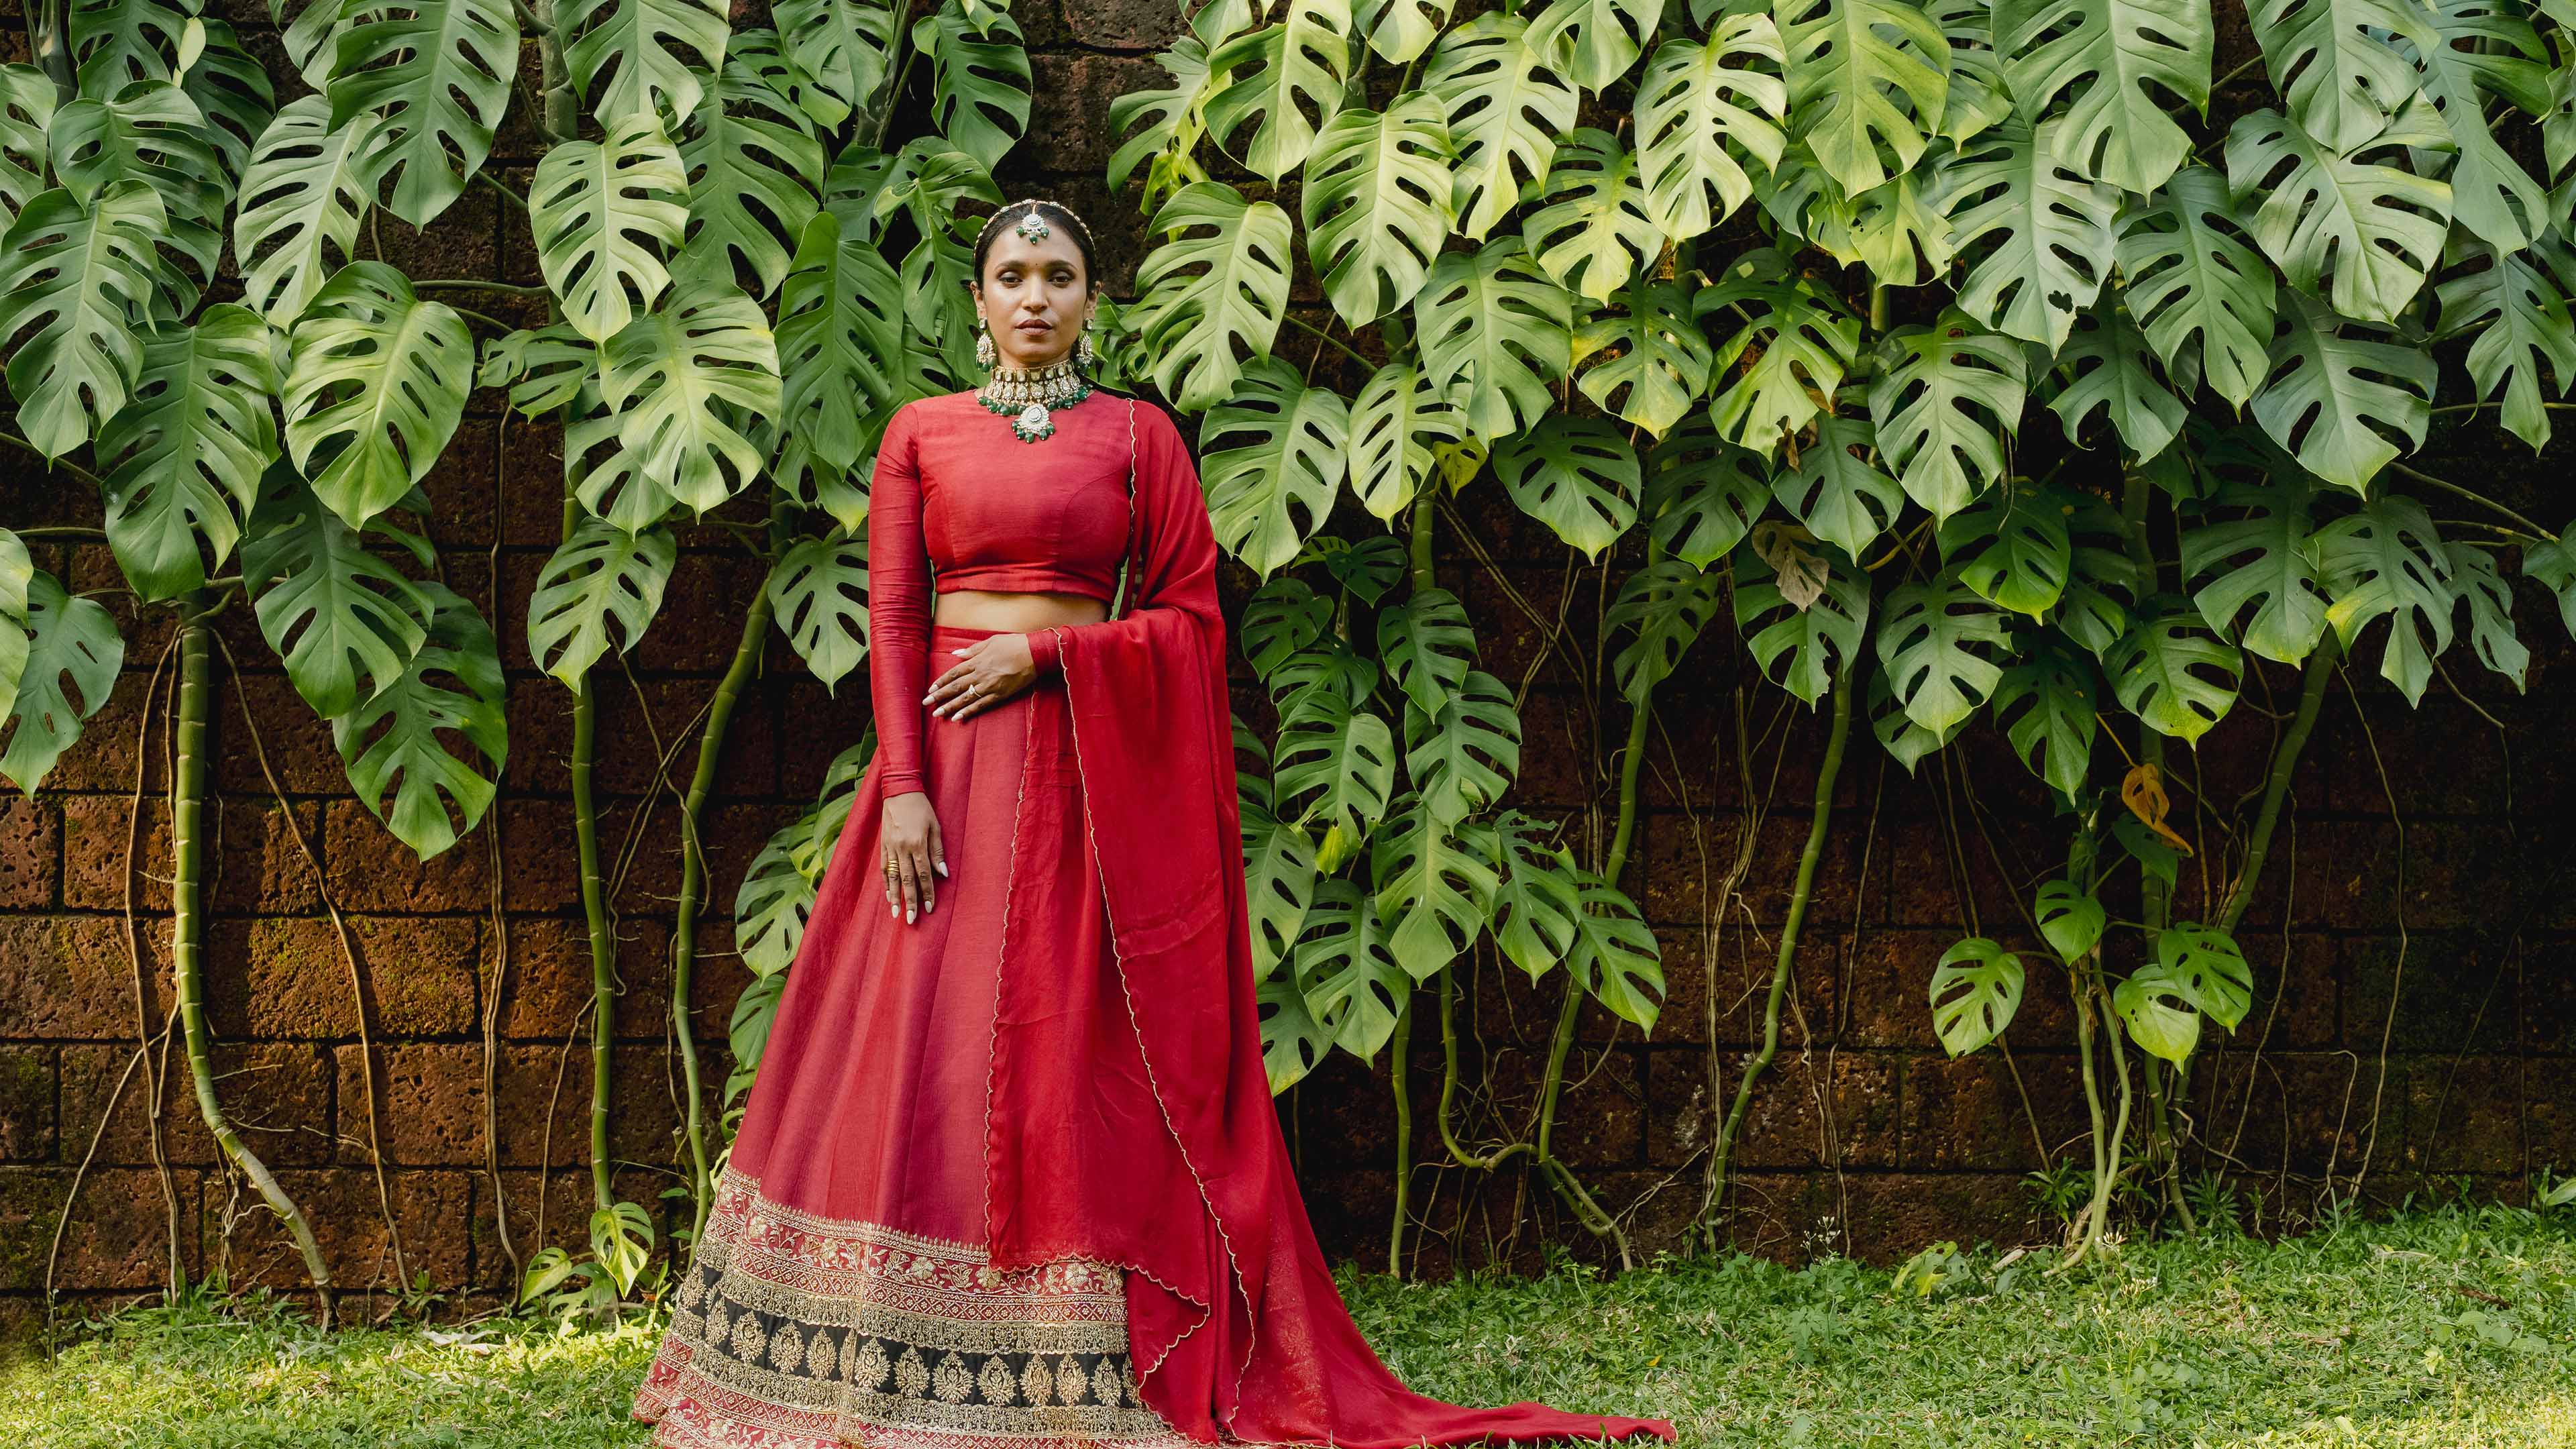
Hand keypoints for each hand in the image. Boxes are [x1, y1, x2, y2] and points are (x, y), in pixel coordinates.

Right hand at [880, 790, 944, 923]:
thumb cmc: (921, 808)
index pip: (923, 874)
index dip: (927, 892)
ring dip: (894, 896)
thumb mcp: (935, 826)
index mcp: (917, 844)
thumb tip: (943, 873)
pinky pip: (884, 868)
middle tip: (911, 919)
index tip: (930, 908)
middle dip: (910, 901)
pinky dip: (886, 882)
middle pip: (907, 880)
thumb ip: (937, 851)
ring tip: (895, 913)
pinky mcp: (883, 845)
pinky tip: (888, 894)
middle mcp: (902, 848)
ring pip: (893, 877)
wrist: (900, 791)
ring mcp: (890, 847)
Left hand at [923, 634, 1037, 721]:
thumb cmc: (1014, 644)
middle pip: (955, 687)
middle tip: (926, 704)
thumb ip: (972, 649)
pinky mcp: (1000, 695)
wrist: (1035, 653)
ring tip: (937, 714)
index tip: (931, 689)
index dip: (941, 681)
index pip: (954, 673)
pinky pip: (981, 705)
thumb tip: (956, 654)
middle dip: (939, 696)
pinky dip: (968, 712)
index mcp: (977, 660)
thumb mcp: (991, 641)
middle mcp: (980, 674)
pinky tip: (958, 718)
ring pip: (965, 698)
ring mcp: (990, 686)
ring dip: (950, 706)